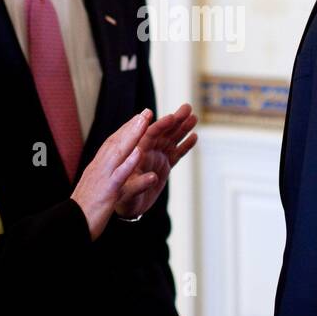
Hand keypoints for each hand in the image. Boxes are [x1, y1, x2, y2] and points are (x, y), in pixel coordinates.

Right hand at [70, 110, 150, 239]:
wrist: (69, 226)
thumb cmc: (83, 212)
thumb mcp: (96, 191)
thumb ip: (105, 180)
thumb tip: (111, 175)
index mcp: (97, 169)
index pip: (112, 145)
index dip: (125, 130)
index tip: (137, 119)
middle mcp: (98, 169)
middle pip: (116, 142)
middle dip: (132, 126)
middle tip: (146, 112)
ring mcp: (102, 178)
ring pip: (118, 152)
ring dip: (132, 135)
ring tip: (145, 121)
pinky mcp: (106, 191)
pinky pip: (119, 175)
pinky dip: (129, 163)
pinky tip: (139, 152)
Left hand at [115, 103, 197, 218]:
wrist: (126, 207)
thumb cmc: (122, 199)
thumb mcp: (127, 194)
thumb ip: (139, 185)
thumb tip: (152, 178)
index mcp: (135, 153)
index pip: (148, 135)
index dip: (160, 125)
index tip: (171, 117)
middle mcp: (147, 152)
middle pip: (162, 132)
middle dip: (175, 120)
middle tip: (187, 108)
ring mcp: (156, 158)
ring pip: (171, 139)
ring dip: (182, 128)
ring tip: (194, 117)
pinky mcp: (164, 167)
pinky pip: (176, 153)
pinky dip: (184, 145)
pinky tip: (194, 137)